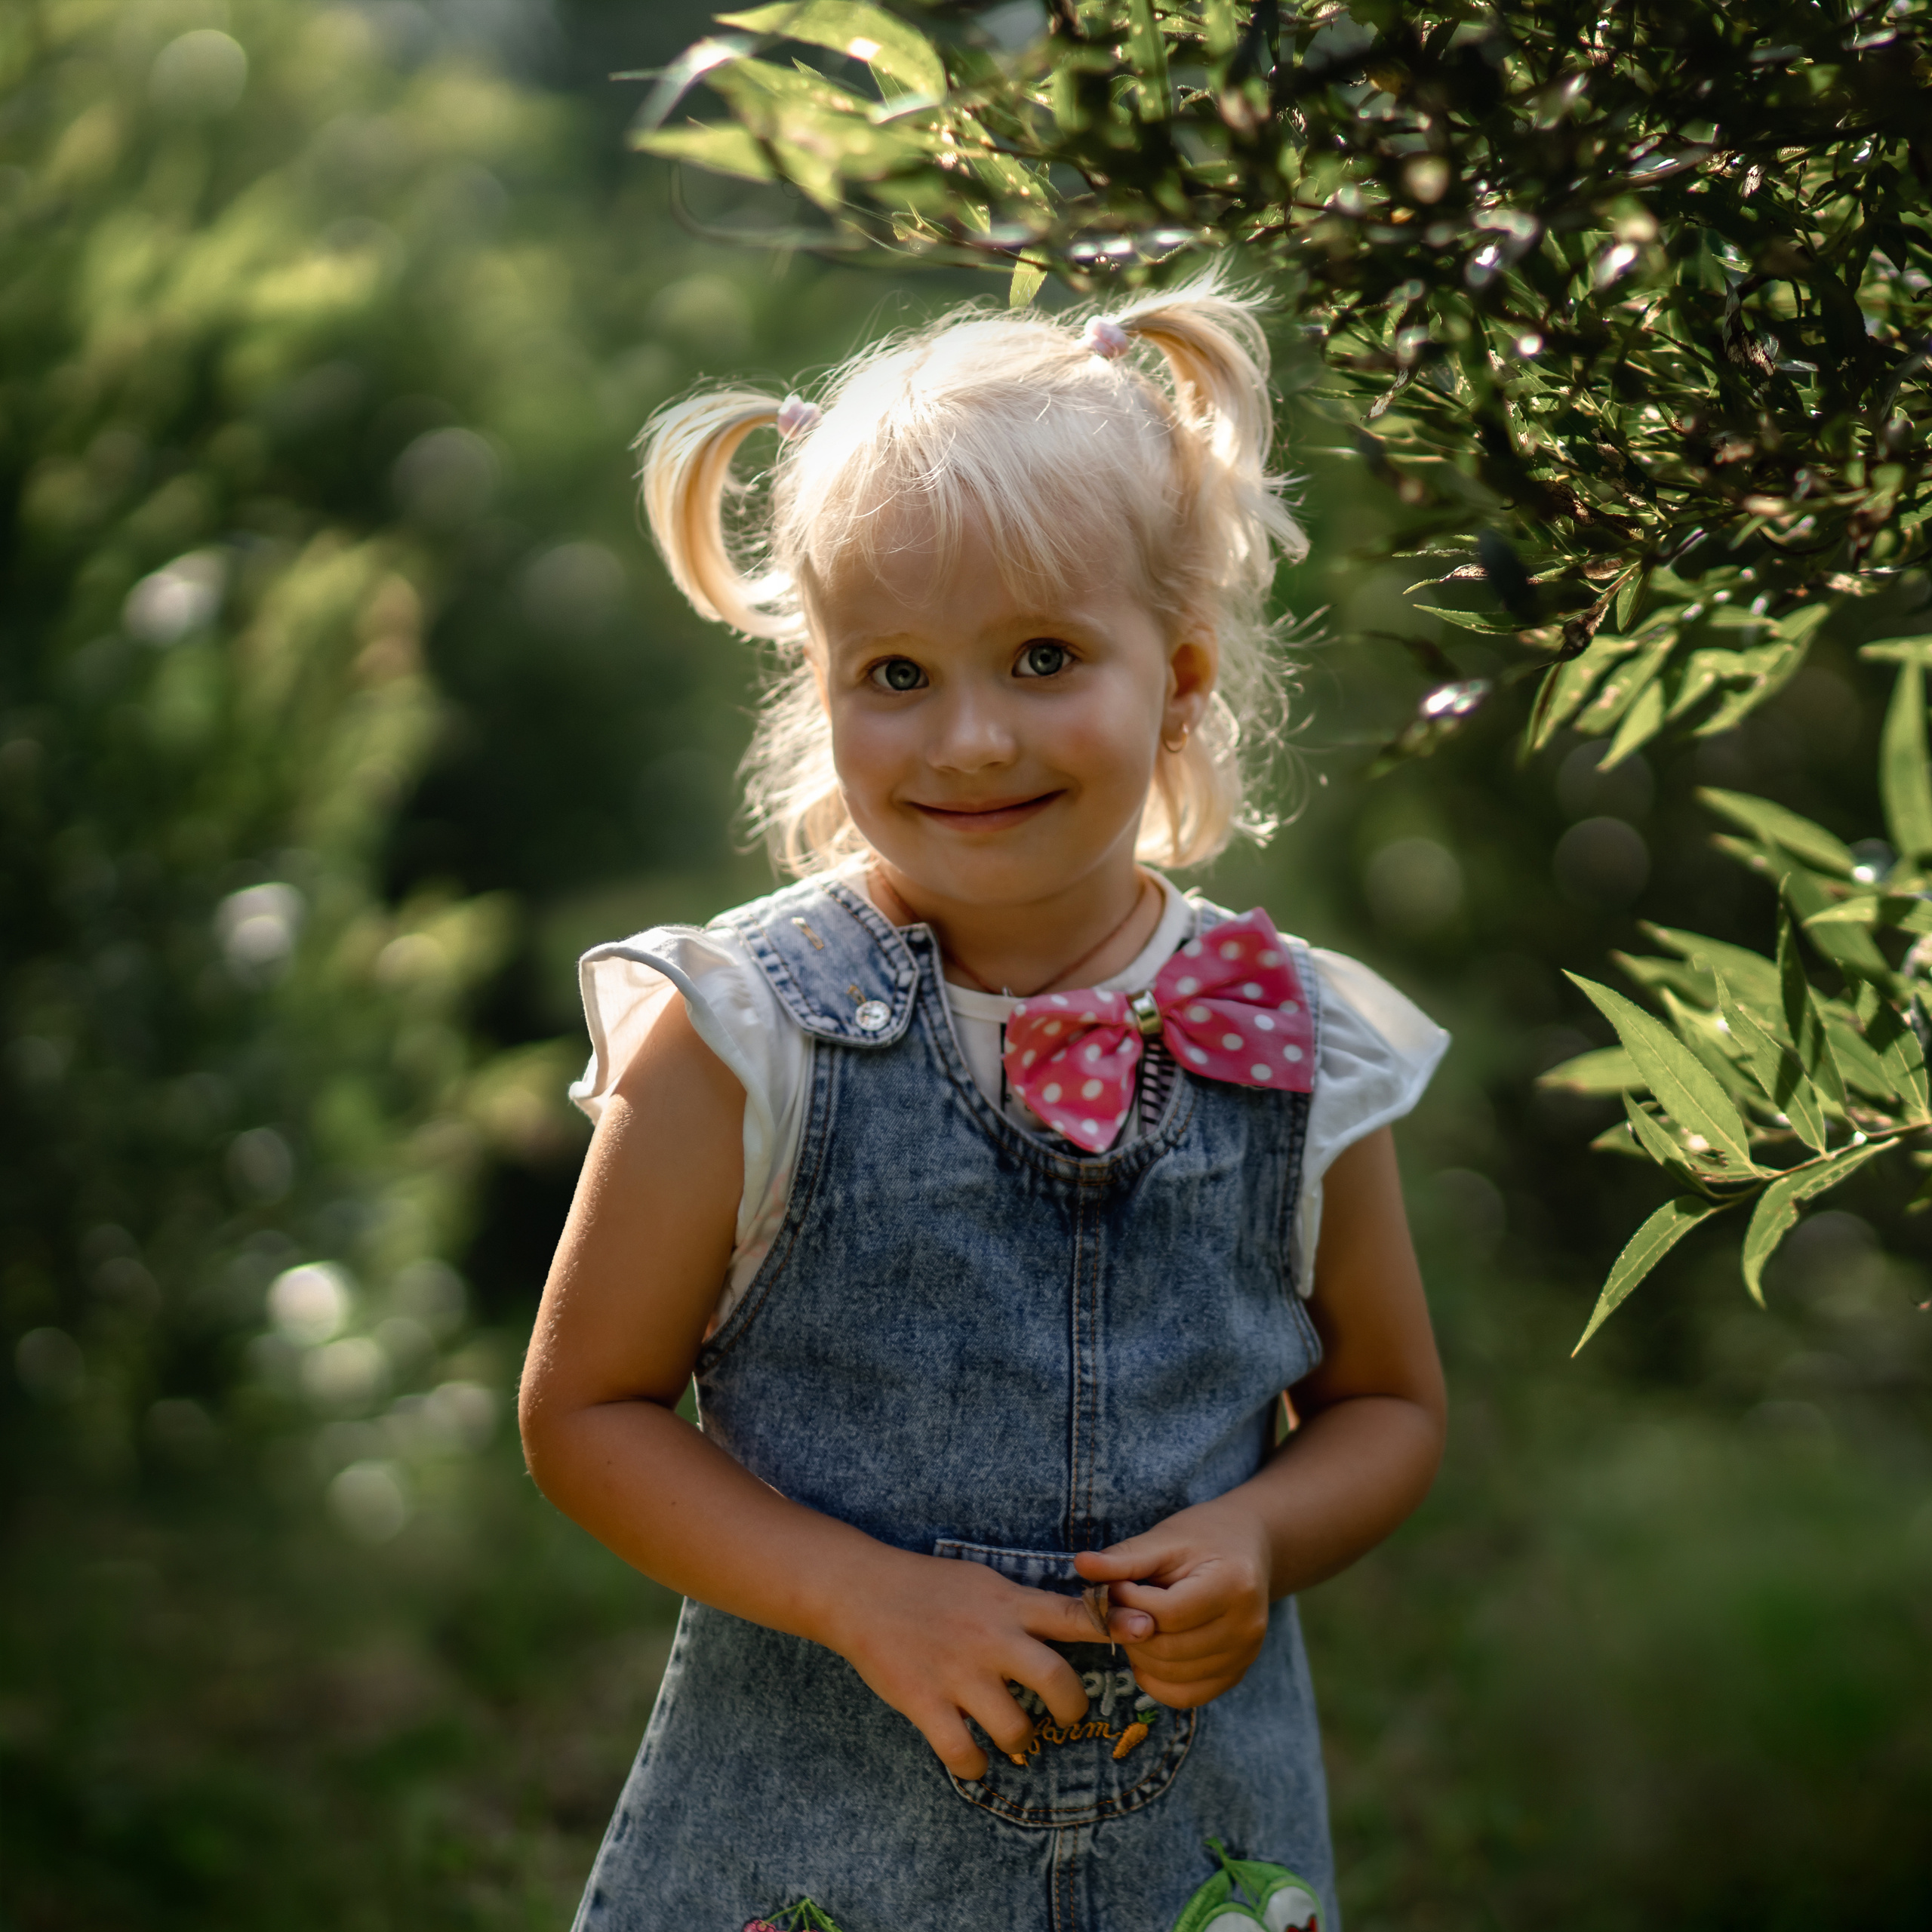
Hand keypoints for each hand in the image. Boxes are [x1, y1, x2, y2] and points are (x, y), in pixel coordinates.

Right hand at [820, 1549, 1154, 1780]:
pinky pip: (965, 1754)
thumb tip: (1074, 1619)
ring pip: (1016, 1727)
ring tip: (1013, 1734)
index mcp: (1008, 1604)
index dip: (1115, 1624)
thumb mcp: (983, 1582)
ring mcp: (958, 1673)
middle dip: (1071, 1707)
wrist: (861, 1590)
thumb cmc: (927, 1586)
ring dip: (1021, 1739)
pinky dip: (975, 1766)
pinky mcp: (924, 1702)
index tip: (1147, 1631)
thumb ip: (1024, 1604)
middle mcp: (991, 1638)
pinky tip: (974, 1758)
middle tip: (1064, 1714)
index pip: (1074, 1614)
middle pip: (1058, 1681)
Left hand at [1074, 1496, 1272, 1707]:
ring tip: (1135, 1623)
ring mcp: (1245, 1656)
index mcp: (1233, 1584)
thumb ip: (1124, 1558)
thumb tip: (1081, 1565)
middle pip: (1168, 1650)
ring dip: (1140, 1655)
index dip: (1128, 1603)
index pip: (1166, 1613)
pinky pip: (1187, 1696)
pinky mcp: (1237, 1674)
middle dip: (1130, 1631)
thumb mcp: (1165, 1538)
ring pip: (1174, 1676)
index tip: (1115, 1585)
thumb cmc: (1203, 1536)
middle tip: (1120, 1607)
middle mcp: (1247, 1627)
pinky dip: (1157, 1680)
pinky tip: (1147, 1651)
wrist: (1250, 1547)